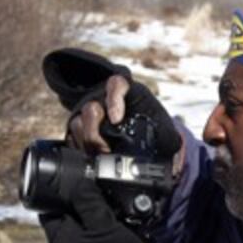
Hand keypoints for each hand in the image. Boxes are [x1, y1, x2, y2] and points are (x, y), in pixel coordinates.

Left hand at [41, 178, 170, 242]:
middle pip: (67, 211)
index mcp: (60, 236)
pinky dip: (104, 221)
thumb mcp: (103, 225)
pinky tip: (118, 216)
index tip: (73, 178)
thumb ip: (89, 202)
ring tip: (110, 201)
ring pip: (84, 220)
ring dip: (95, 209)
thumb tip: (79, 183)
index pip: (48, 206)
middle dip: (81, 198)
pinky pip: (96, 231)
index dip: (58, 190)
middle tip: (97, 186)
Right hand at [43, 47, 182, 172]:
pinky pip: (72, 138)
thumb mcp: (166, 133)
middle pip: (91, 108)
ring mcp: (91, 116)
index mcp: (128, 93)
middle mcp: (106, 100)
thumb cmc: (157, 134)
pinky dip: (80, 149)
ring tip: (102, 155)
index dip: (113, 98)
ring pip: (78, 123)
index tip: (117, 118)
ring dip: (88, 142)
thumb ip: (167, 138)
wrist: (146, 143)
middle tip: (106, 148)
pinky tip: (91, 157)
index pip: (116, 84)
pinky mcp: (81, 131)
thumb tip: (170, 158)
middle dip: (96, 131)